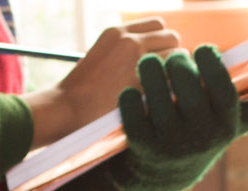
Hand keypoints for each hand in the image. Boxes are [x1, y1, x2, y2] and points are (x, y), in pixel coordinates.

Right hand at [23, 20, 182, 145]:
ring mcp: (137, 58)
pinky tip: (163, 101)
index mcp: (117, 32)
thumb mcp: (105, 57)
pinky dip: (174, 88)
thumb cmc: (85, 91)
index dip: (163, 42)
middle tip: (165, 79)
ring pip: (178, 56)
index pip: (158, 25)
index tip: (158, 62)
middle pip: (172, 37)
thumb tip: (161, 57)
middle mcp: (129, 39)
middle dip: (174, 56)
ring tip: (164, 90)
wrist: (68, 108)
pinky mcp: (143, 80)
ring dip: (177, 72)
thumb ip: (129, 52)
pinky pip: (174, 78)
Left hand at [106, 45, 247, 190]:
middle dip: (176, 63)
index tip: (203, 51)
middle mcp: (200, 136)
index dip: (210, 61)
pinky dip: (129, 94)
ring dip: (149, 70)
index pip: (221, 85)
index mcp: (225, 125)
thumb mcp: (234, 125)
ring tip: (150, 65)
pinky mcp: (141, 145)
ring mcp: (170, 142)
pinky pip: (131, 107)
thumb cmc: (204, 136)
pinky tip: (133, 90)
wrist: (166, 175)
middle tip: (173, 59)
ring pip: (155, 90)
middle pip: (185, 82)